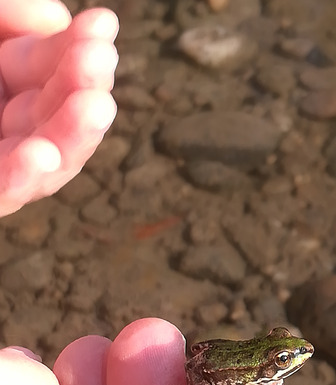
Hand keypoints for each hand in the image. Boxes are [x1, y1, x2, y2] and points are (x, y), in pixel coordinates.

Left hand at [0, 1, 117, 216]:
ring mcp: (3, 163)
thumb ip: (7, 14)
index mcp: (3, 82)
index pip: (45, 67)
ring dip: (74, 136)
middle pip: (56, 112)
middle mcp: (7, 125)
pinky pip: (5, 194)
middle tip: (101, 61)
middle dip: (83, 88)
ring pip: (49, 159)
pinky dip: (26, 179)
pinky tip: (42, 157)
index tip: (103, 26)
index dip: (76, 49)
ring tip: (95, 109)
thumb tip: (55, 18)